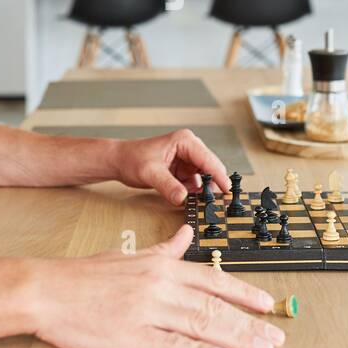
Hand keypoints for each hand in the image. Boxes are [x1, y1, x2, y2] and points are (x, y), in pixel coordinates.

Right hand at [30, 226, 283, 347]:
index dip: (244, 292)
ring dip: (236, 339)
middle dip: (250, 323)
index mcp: (161, 267)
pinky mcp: (131, 337)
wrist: (48, 290)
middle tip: (275, 337)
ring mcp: (146, 312)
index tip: (268, 305)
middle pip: (215, 306)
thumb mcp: (130, 255)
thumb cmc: (85, 275)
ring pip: (201, 325)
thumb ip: (163, 249)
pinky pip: (171, 345)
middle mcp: (160, 286)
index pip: (213, 279)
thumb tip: (187, 235)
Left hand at [113, 128, 230, 204]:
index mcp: (185, 141)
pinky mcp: (183, 172)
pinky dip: (195, 194)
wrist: (120, 162)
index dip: (219, 176)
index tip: (227, 191)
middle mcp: (190, 149)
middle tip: (218, 204)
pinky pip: (195, 185)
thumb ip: (167, 186)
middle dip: (214, 185)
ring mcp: (188, 161)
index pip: (208, 159)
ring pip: (205, 179)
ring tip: (204, 206)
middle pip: (211, 169)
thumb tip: (183, 198)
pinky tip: (192, 203)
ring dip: (204, 192)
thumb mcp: (150, 173)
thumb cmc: (132, 159)